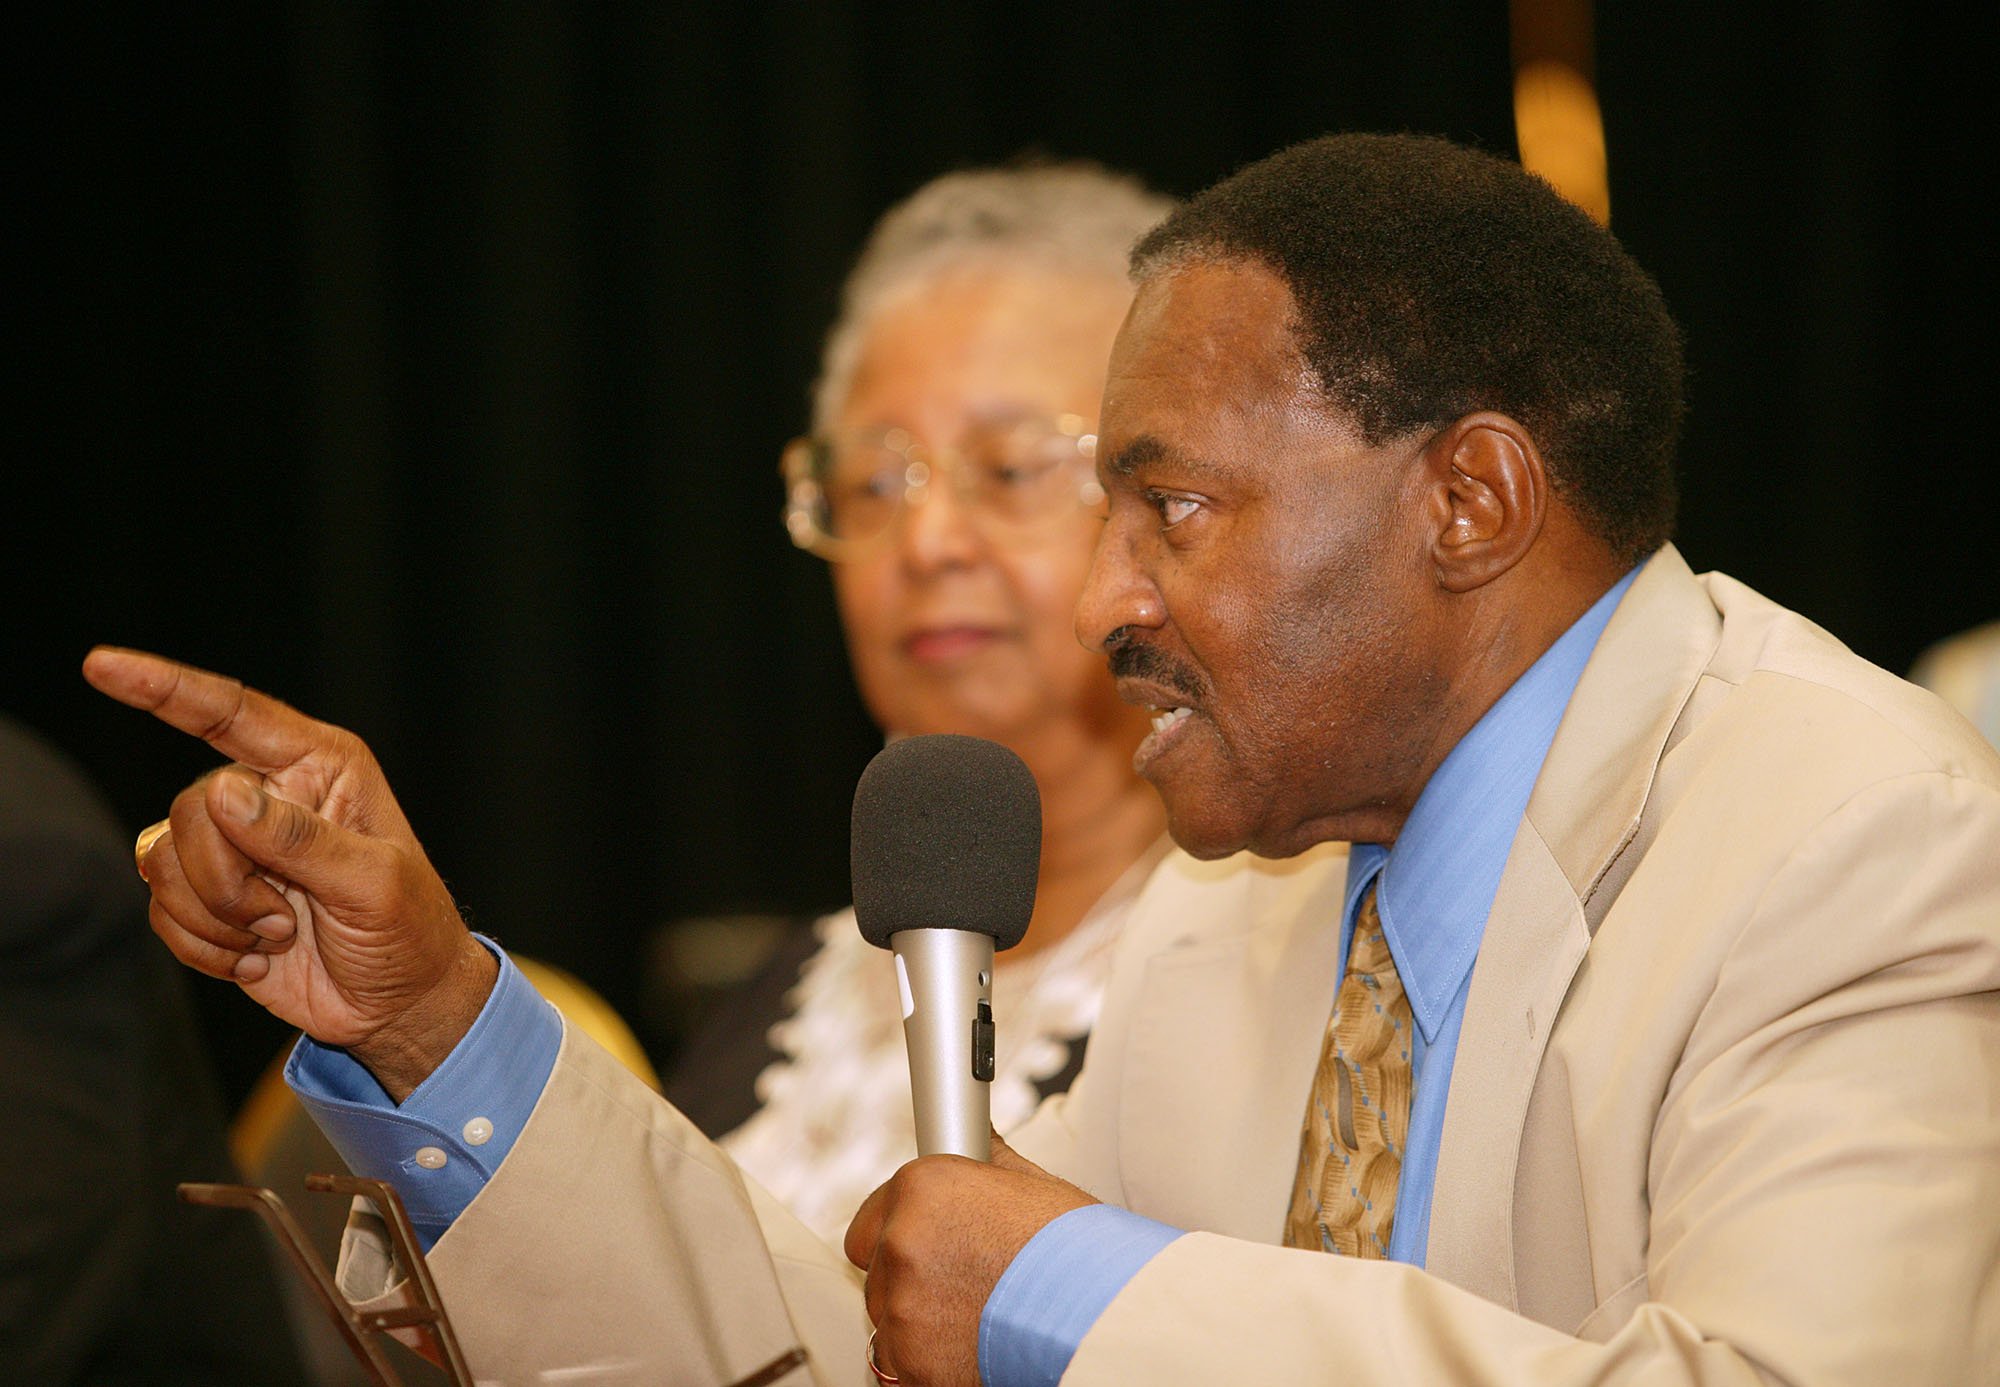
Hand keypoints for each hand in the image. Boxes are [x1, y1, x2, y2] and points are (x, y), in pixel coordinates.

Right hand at [83, 646, 492, 1098]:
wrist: (397, 1004)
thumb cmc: (408, 932)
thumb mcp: (374, 884)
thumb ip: (302, 838)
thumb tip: (223, 791)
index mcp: (321, 766)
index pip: (232, 712)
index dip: (164, 687)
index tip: (100, 665)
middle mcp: (270, 794)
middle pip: (190, 811)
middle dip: (225, 878)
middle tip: (285, 918)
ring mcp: (234, 846)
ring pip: (162, 860)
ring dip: (214, 916)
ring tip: (279, 935)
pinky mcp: (208, 896)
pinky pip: (160, 908)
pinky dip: (202, 945)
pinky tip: (257, 957)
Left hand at [844, 1131, 1096, 1386]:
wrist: (1100, 1315)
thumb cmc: (1077, 1251)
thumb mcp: (1033, 1186)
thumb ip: (988, 1161)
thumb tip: (976, 1132)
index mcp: (923, 1188)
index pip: (874, 1214)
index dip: (901, 1231)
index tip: (927, 1244)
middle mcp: (902, 1242)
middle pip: (878, 1268)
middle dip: (910, 1277)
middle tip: (961, 1283)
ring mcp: (902, 1307)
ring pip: (888, 1319)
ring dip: (918, 1322)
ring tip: (976, 1318)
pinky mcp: (910, 1362)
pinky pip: (899, 1363)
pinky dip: (926, 1362)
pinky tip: (970, 1348)